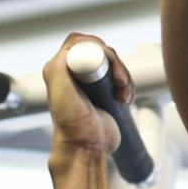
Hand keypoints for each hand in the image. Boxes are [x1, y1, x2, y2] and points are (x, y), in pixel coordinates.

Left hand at [43, 33, 131, 161]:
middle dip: (115, 64)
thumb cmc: (71, 121)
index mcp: (60, 68)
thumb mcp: (59, 85)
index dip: (98, 47)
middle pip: (100, 52)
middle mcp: (74, 73)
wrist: (86, 146)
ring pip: (113, 65)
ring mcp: (91, 83)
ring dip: (124, 77)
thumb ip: (61, 62)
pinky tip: (124, 100)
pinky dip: (128, 86)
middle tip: (119, 81)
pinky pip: (121, 79)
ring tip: (122, 96)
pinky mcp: (105, 93)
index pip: (80, 42)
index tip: (109, 60)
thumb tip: (77, 44)